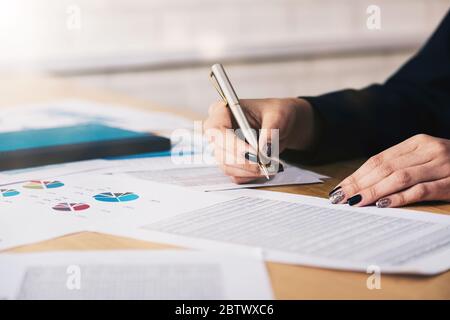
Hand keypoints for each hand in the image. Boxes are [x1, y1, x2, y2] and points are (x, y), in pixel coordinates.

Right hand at [203, 98, 314, 183]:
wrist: (282, 125)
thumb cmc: (275, 114)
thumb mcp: (279, 115)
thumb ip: (271, 129)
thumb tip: (264, 148)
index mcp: (223, 111)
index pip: (216, 129)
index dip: (232, 143)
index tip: (253, 152)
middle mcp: (218, 130)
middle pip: (220, 151)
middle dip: (243, 161)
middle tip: (264, 164)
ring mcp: (222, 148)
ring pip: (226, 166)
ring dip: (248, 171)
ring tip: (268, 167)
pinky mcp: (230, 162)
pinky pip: (235, 175)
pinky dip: (250, 176)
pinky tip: (264, 169)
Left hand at [329, 134, 449, 207]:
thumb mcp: (426, 156)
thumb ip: (401, 163)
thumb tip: (364, 182)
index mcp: (418, 142)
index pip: (378, 159)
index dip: (357, 174)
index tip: (339, 188)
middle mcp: (429, 150)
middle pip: (384, 168)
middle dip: (358, 184)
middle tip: (339, 198)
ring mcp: (443, 166)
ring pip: (399, 177)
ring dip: (373, 191)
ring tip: (354, 202)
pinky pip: (422, 190)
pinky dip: (399, 197)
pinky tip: (382, 204)